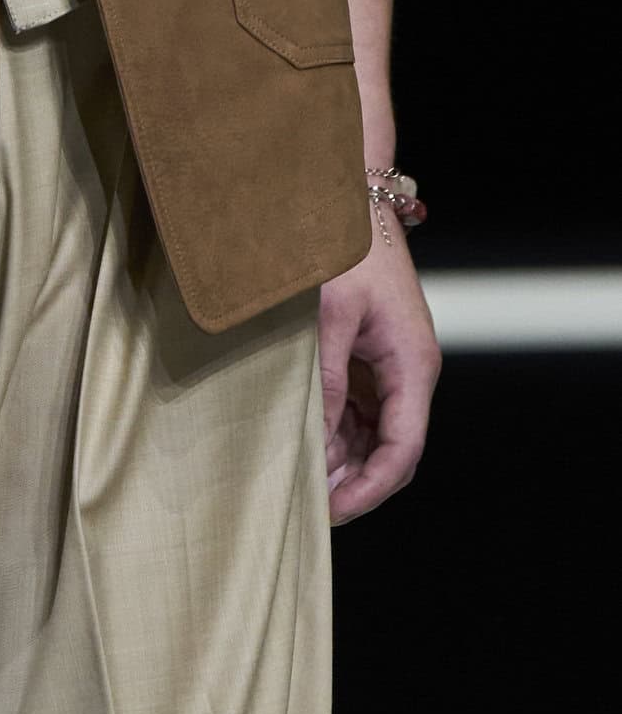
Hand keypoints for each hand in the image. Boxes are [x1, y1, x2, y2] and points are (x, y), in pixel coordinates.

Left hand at [318, 218, 440, 523]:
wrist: (352, 202)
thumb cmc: (346, 250)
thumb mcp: (331, 314)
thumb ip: (328, 377)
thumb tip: (318, 438)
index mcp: (413, 364)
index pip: (402, 448)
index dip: (370, 488)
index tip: (334, 512)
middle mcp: (409, 371)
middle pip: (391, 448)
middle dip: (355, 481)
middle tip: (310, 507)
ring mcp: (390, 365)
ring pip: (372, 432)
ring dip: (341, 458)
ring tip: (300, 480)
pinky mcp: (370, 356)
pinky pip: (358, 408)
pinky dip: (335, 430)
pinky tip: (305, 443)